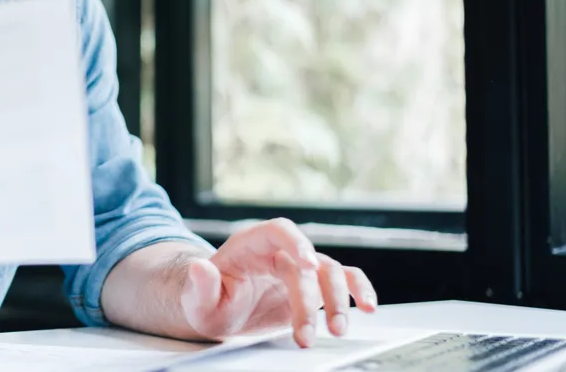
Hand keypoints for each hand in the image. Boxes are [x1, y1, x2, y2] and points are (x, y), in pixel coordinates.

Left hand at [179, 218, 376, 347]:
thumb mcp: (197, 299)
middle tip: (306, 335)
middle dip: (311, 300)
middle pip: (307, 264)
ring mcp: (300, 268)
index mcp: (251, 244)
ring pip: (330, 273)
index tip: (308, 265)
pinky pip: (344, 280)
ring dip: (338, 301)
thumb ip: (201, 285)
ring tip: (337, 330)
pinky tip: (368, 307)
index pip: (279, 231)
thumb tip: (199, 267)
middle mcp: (279, 251)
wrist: (220, 311)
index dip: (297, 243)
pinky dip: (359, 290)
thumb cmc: (208, 301)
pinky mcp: (313, 287)